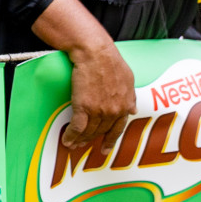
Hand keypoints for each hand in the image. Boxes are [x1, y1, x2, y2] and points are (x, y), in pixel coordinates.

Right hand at [29, 0, 135, 148]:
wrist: (96, 54)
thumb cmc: (111, 60)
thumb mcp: (128, 78)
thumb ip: (131, 96)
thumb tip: (133, 109)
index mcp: (125, 105)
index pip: (118, 128)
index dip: (110, 139)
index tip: (105, 148)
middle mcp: (114, 111)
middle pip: (101, 131)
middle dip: (92, 140)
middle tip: (84, 145)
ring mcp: (99, 111)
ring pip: (88, 131)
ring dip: (80, 140)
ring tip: (73, 144)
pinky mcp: (83, 107)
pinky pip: (77, 127)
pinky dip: (71, 136)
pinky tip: (67, 140)